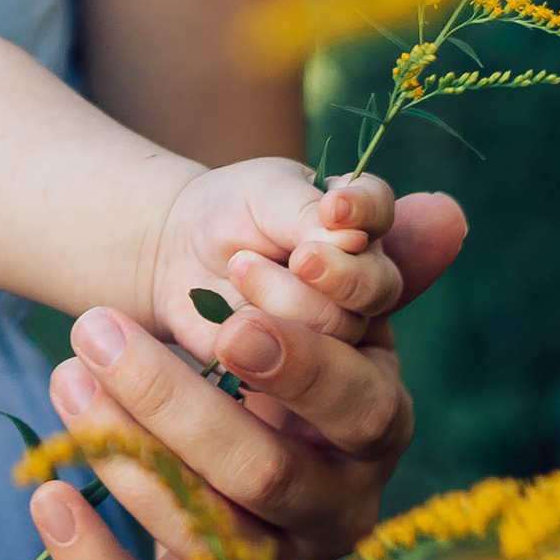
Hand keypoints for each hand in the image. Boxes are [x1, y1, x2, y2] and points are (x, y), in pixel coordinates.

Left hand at [28, 188, 464, 559]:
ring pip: (208, 537)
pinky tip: (47, 496)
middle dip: (174, 398)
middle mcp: (339, 505)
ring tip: (66, 372)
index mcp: (381, 422)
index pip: (360, 409)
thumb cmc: (263, 289)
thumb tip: (443, 214)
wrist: (196, 340)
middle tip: (97, 327)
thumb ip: (369, 235)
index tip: (229, 316)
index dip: (299, 366)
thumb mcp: (308, 249)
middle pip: (268, 472)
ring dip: (123, 454)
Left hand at [145, 160, 401, 363]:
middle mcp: (360, 277)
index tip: (334, 209)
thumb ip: (307, 214)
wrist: (177, 254)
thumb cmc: (228, 210)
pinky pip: (297, 364)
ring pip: (338, 327)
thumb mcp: (264, 193)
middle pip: (379, 286)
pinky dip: (260, 335)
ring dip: (282, 296)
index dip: (365, 211)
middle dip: (341, 274)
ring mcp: (336, 326)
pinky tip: (234, 317)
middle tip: (299, 259)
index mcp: (357, 222)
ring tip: (238, 268)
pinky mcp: (303, 366)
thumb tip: (353, 240)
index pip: (382, 212)